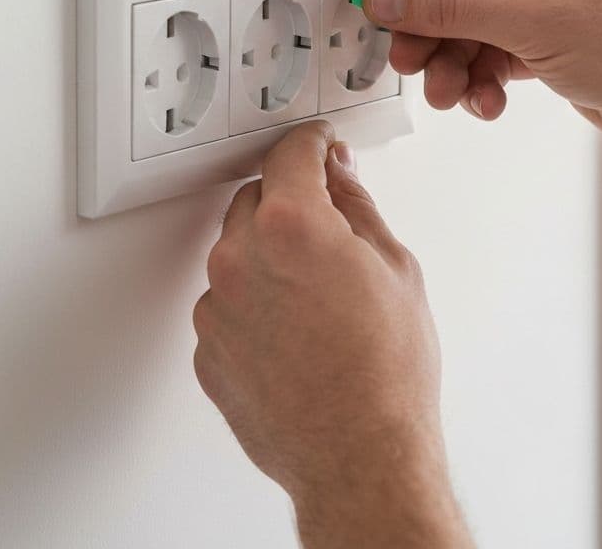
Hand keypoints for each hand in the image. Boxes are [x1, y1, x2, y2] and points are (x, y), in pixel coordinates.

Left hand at [193, 121, 469, 548]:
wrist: (360, 459)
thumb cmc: (386, 373)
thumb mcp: (394, 267)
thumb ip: (355, 206)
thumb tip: (338, 174)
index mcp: (291, 226)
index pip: (290, 154)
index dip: (310, 142)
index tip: (317, 144)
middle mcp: (241, 258)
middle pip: (257, 198)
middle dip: (290, 203)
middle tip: (328, 233)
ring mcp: (217, 306)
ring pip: (237, 251)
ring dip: (267, 255)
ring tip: (314, 297)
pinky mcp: (207, 348)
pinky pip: (225, 302)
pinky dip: (251, 302)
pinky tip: (292, 330)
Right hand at [365, 0, 601, 143]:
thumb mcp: (535, 20)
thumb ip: (449, 6)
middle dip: (428, 15)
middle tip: (404, 49)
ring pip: (466, 8)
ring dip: (448, 52)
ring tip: (445, 87)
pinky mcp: (542, 23)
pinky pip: (486, 37)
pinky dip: (476, 69)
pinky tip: (483, 96)